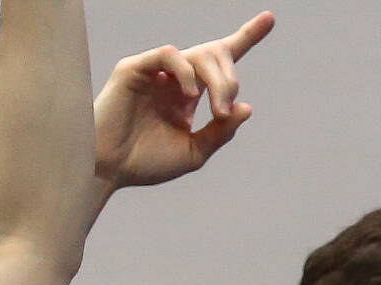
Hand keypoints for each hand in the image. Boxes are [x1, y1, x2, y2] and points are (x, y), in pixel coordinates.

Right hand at [93, 13, 273, 189]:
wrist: (110, 170)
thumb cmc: (146, 162)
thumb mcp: (193, 152)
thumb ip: (220, 132)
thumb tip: (246, 107)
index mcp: (188, 95)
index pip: (220, 59)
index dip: (246, 37)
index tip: (269, 19)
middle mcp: (175, 79)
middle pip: (216, 56)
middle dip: (230, 80)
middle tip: (223, 111)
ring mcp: (156, 72)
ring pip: (197, 54)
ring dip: (216, 80)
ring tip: (215, 109)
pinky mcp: (135, 68)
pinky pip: (169, 54)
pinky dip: (186, 71)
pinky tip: (189, 94)